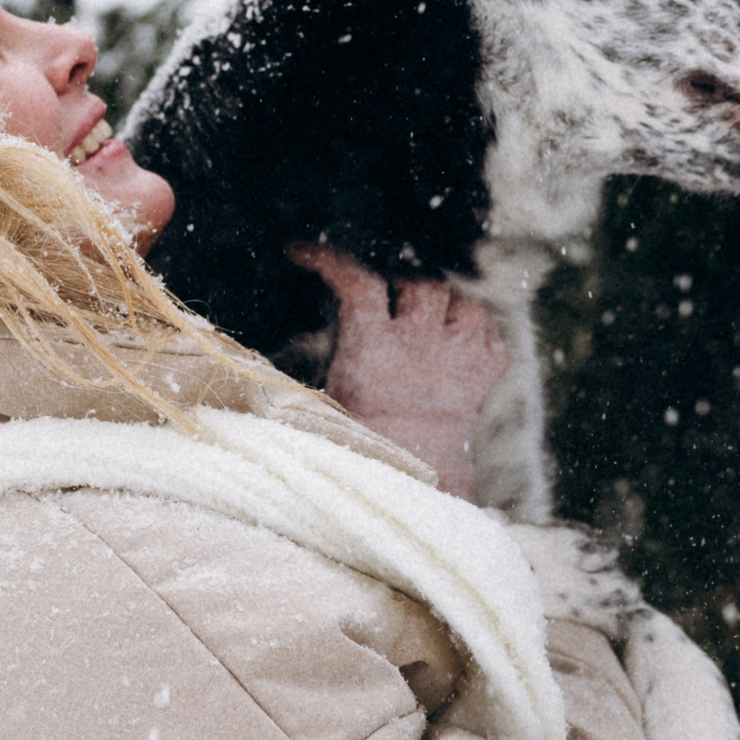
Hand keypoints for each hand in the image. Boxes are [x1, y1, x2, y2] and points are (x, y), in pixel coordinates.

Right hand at [288, 244, 506, 501]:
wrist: (415, 486)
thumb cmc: (359, 445)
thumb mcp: (321, 405)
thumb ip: (295, 375)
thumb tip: (247, 358)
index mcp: (374, 350)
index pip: (356, 283)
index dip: (330, 260)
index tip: (303, 252)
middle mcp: (422, 346)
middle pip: (423, 284)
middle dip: (403, 282)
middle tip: (386, 293)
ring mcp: (461, 359)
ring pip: (465, 304)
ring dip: (447, 304)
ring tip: (426, 317)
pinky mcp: (486, 377)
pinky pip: (493, 336)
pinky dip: (478, 334)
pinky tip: (457, 345)